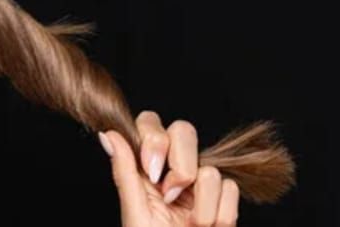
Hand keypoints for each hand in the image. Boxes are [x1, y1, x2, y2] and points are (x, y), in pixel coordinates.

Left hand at [98, 111, 239, 226]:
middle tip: (171, 195)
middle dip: (181, 163)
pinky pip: (230, 187)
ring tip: (190, 225)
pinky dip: (219, 213)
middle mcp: (172, 171)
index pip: (150, 124)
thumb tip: (109, 134)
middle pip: (184, 130)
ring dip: (200, 203)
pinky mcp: (223, 201)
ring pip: (209, 166)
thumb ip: (125, 172)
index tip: (152, 170)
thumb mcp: (135, 213)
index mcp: (144, 169)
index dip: (154, 137)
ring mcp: (199, 185)